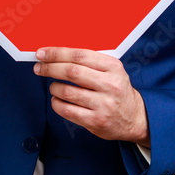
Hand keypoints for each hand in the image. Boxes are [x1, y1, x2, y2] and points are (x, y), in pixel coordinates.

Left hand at [34, 47, 149, 146]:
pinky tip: (58, 100)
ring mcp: (103, 104)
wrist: (135, 117)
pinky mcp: (96, 121)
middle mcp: (109, 84)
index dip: (57, 53)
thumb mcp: (112, 70)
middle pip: (71, 72)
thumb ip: (90, 61)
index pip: (80, 55)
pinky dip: (57, 103)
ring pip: (66, 91)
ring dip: (53, 87)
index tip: (43, 53)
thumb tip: (58, 54)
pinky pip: (67, 110)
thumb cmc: (117, 89)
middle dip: (50, 68)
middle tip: (39, 68)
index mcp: (113, 67)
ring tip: (53, 86)